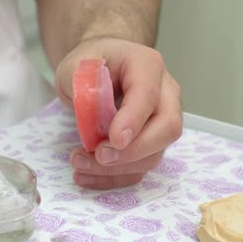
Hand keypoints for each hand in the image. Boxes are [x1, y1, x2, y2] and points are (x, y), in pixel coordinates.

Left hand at [55, 38, 182, 188]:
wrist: (98, 68)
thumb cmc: (89, 64)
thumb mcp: (74, 66)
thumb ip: (83, 85)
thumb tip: (95, 114)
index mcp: (147, 66)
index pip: (148, 95)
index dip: (134, 120)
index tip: (113, 140)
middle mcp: (164, 93)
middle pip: (168, 128)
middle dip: (133, 151)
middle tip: (99, 156)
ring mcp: (161, 120)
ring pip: (154, 154)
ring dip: (117, 168)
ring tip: (79, 163)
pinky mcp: (151, 143)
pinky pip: (140, 167)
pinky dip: (113, 177)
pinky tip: (85, 175)